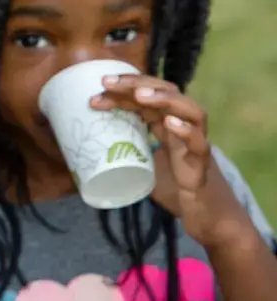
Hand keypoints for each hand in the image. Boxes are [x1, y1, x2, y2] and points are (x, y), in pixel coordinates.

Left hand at [92, 75, 246, 246]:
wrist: (207, 218)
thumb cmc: (176, 189)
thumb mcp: (143, 164)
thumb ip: (127, 151)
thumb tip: (93, 145)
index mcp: (168, 125)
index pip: (148, 97)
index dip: (125, 88)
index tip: (100, 86)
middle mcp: (185, 128)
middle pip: (167, 94)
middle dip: (137, 84)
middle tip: (107, 83)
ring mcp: (196, 144)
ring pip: (191, 110)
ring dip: (164, 99)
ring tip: (140, 95)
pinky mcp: (203, 166)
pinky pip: (200, 144)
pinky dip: (187, 131)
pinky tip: (170, 123)